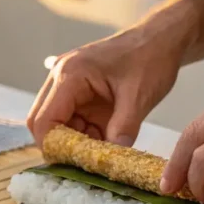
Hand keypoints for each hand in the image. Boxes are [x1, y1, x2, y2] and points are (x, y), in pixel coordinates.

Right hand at [27, 27, 181, 146]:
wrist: (160, 40)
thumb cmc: (150, 58)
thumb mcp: (139, 96)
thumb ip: (123, 127)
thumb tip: (111, 159)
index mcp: (70, 75)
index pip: (43, 120)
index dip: (54, 146)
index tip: (75, 163)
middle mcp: (61, 78)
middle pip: (42, 122)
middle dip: (61, 145)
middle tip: (87, 160)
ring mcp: (69, 86)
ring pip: (57, 125)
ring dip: (75, 141)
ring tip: (104, 149)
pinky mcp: (80, 93)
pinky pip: (72, 121)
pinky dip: (85, 135)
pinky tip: (107, 138)